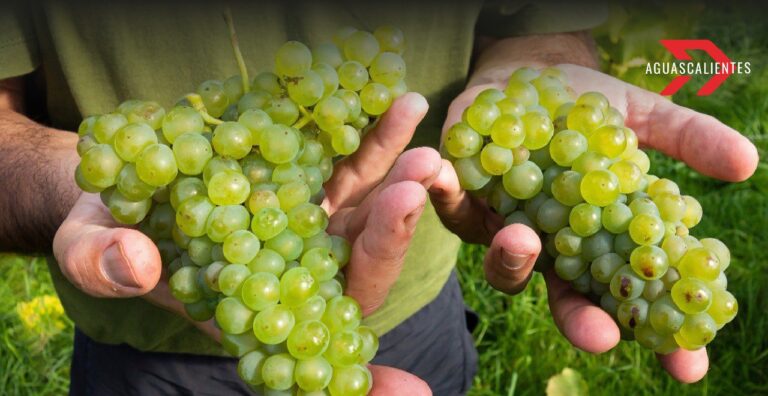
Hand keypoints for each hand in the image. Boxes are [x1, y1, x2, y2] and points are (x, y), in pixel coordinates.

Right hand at [53, 92, 436, 394]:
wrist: (119, 184)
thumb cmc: (103, 232)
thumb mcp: (87, 248)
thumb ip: (105, 265)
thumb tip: (139, 266)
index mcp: (249, 309)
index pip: (308, 339)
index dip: (351, 357)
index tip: (406, 378)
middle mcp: (292, 271)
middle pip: (355, 266)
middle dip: (390, 229)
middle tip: (418, 180)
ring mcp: (305, 223)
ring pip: (363, 208)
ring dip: (397, 170)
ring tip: (416, 122)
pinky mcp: (307, 181)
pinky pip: (348, 162)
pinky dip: (374, 136)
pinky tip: (399, 104)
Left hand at [429, 64, 758, 382]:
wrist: (528, 71)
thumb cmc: (585, 105)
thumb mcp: (639, 117)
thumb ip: (685, 140)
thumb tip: (746, 162)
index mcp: (591, 240)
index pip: (626, 298)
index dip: (656, 334)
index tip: (687, 365)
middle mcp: (546, 244)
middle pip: (561, 297)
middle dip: (579, 319)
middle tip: (603, 334)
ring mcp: (499, 223)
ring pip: (502, 263)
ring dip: (512, 258)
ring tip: (525, 239)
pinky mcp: (459, 190)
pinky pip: (449, 202)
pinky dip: (446, 192)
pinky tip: (446, 176)